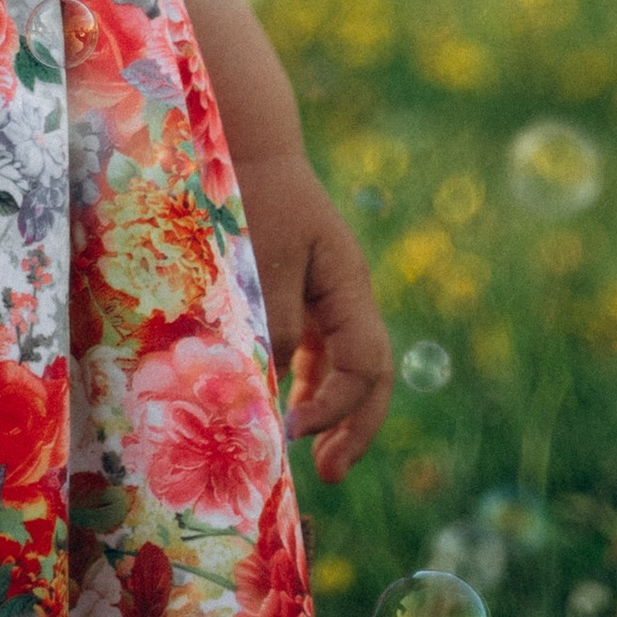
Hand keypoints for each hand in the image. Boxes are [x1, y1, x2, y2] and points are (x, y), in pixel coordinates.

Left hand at [239, 146, 394, 481]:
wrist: (245, 142)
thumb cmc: (254, 196)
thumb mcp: (263, 261)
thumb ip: (274, 323)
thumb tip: (273, 386)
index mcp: (348, 284)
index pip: (363, 365)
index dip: (334, 407)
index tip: (291, 431)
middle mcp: (346, 293)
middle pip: (371, 375)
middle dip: (354, 427)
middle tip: (327, 474)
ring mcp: (328, 292)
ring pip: (346, 367)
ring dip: (332, 413)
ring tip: (313, 459)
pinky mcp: (303, 291)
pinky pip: (318, 349)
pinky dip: (308, 384)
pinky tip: (289, 409)